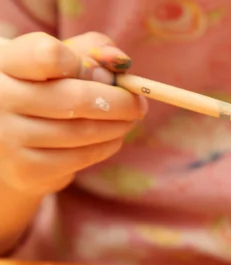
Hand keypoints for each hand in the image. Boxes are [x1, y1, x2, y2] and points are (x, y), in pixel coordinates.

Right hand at [0, 32, 145, 195]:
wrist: (8, 144)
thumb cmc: (41, 90)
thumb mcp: (56, 63)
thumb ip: (89, 51)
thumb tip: (120, 59)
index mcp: (3, 61)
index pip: (47, 55)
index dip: (85, 64)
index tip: (104, 73)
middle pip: (76, 99)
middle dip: (120, 102)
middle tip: (139, 105)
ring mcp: (8, 136)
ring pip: (84, 131)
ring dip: (119, 125)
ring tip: (130, 119)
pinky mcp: (26, 169)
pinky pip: (82, 156)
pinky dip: (108, 145)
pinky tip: (113, 137)